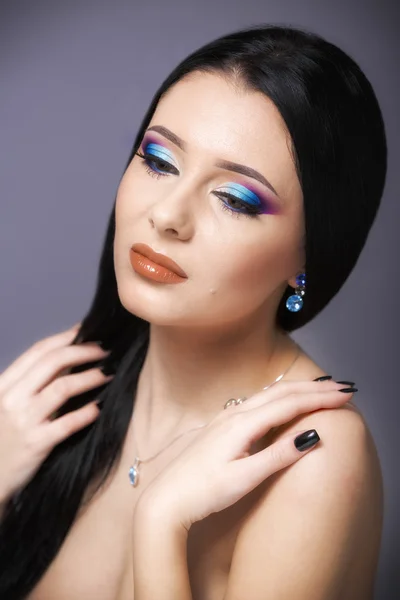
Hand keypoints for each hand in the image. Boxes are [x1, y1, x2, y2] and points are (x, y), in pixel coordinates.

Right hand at [0, 324, 113, 502]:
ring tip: (108, 374)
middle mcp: (12, 398)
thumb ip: (31, 383)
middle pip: (53, 362)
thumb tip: (69, 357)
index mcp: (5, 384)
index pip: (38, 351)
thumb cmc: (2, 438)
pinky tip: (99, 408)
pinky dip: (86, 413)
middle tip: (105, 351)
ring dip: (90, 377)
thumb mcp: (7, 404)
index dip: (65, 338)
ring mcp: (24, 421)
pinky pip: (67, 423)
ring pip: (63, 388)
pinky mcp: (35, 444)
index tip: (86, 331)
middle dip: (83, 351)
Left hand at [136, 379, 355, 530]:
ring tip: (319, 390)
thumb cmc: (204, 491)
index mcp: (242, 424)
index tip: (345, 394)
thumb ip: (278, 455)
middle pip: (281, 393)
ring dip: (296, 390)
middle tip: (342, 387)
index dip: (320, 398)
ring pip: (268, 395)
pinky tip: (282, 403)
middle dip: (313, 388)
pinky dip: (279, 398)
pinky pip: (257, 402)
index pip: (290, 403)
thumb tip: (312, 436)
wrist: (167, 499)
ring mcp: (225, 417)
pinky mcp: (221, 426)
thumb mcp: (244, 478)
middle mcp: (234, 414)